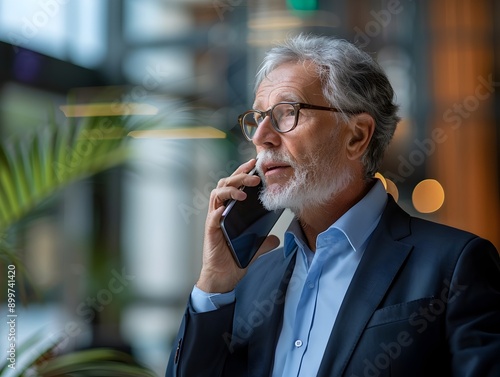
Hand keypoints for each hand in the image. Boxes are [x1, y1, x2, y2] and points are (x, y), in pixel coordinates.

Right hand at [196, 159, 279, 292]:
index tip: (254, 164)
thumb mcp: (254, 248)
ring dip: (230, 190)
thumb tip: (276, 237)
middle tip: (255, 175)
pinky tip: (226, 209)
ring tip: (244, 192)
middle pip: (225, 184)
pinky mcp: (211, 232)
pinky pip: (212, 217)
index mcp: (230, 211)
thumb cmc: (233, 260)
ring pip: (217, 195)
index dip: (242, 173)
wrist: (222, 278)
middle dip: (239, 176)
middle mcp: (220, 212)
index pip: (234, 186)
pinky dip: (218, 211)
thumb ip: (264, 241)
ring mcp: (214, 221)